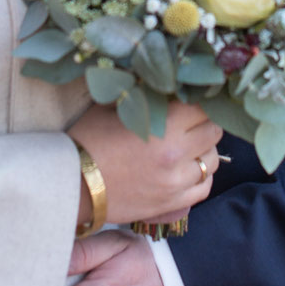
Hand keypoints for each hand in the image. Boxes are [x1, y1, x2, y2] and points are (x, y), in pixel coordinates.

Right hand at [69, 100, 221, 225]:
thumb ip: (146, 94)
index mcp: (165, 126)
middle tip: (189, 121)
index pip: (202, 106)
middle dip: (203, 122)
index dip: (198, 100)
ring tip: (188, 145)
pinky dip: (201, 176)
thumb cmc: (89, 139)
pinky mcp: (172, 204)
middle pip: (213, 131)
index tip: (189, 99)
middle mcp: (176, 154)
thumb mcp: (115, 106)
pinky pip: (204, 187)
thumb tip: (166, 81)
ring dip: (204, 150)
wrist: (71, 184)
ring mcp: (176, 183)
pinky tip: (186, 169)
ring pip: (213, 160)